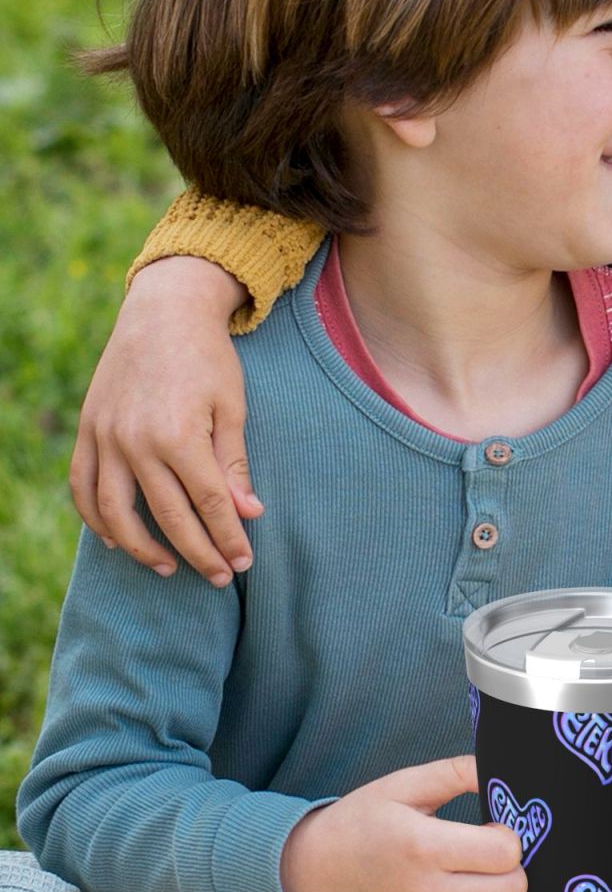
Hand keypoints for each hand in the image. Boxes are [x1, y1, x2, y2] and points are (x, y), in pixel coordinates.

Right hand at [69, 256, 257, 585]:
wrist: (162, 313)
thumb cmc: (208, 359)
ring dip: (142, 548)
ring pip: (116, 513)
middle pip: (168, 517)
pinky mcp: (88, 430)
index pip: (209, 505)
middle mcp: (137, 442)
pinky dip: (96, 519)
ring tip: (169, 567)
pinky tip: (118, 540)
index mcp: (181, 436)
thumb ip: (234, 464)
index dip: (228, 539)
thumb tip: (248, 514)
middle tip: (219, 578)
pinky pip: (84, 486)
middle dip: (198, 553)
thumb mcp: (232, 407)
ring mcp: (106, 438)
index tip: (243, 564)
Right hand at [280, 755, 525, 891]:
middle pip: (512, 889)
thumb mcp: (404, 785)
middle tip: (489, 859)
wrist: (312, 870)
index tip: (492, 831)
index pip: (506, 852)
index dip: (509, 837)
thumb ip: (457, 771)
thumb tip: (501, 767)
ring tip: (487, 889)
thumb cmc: (361, 823)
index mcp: (423, 847)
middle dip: (512, 869)